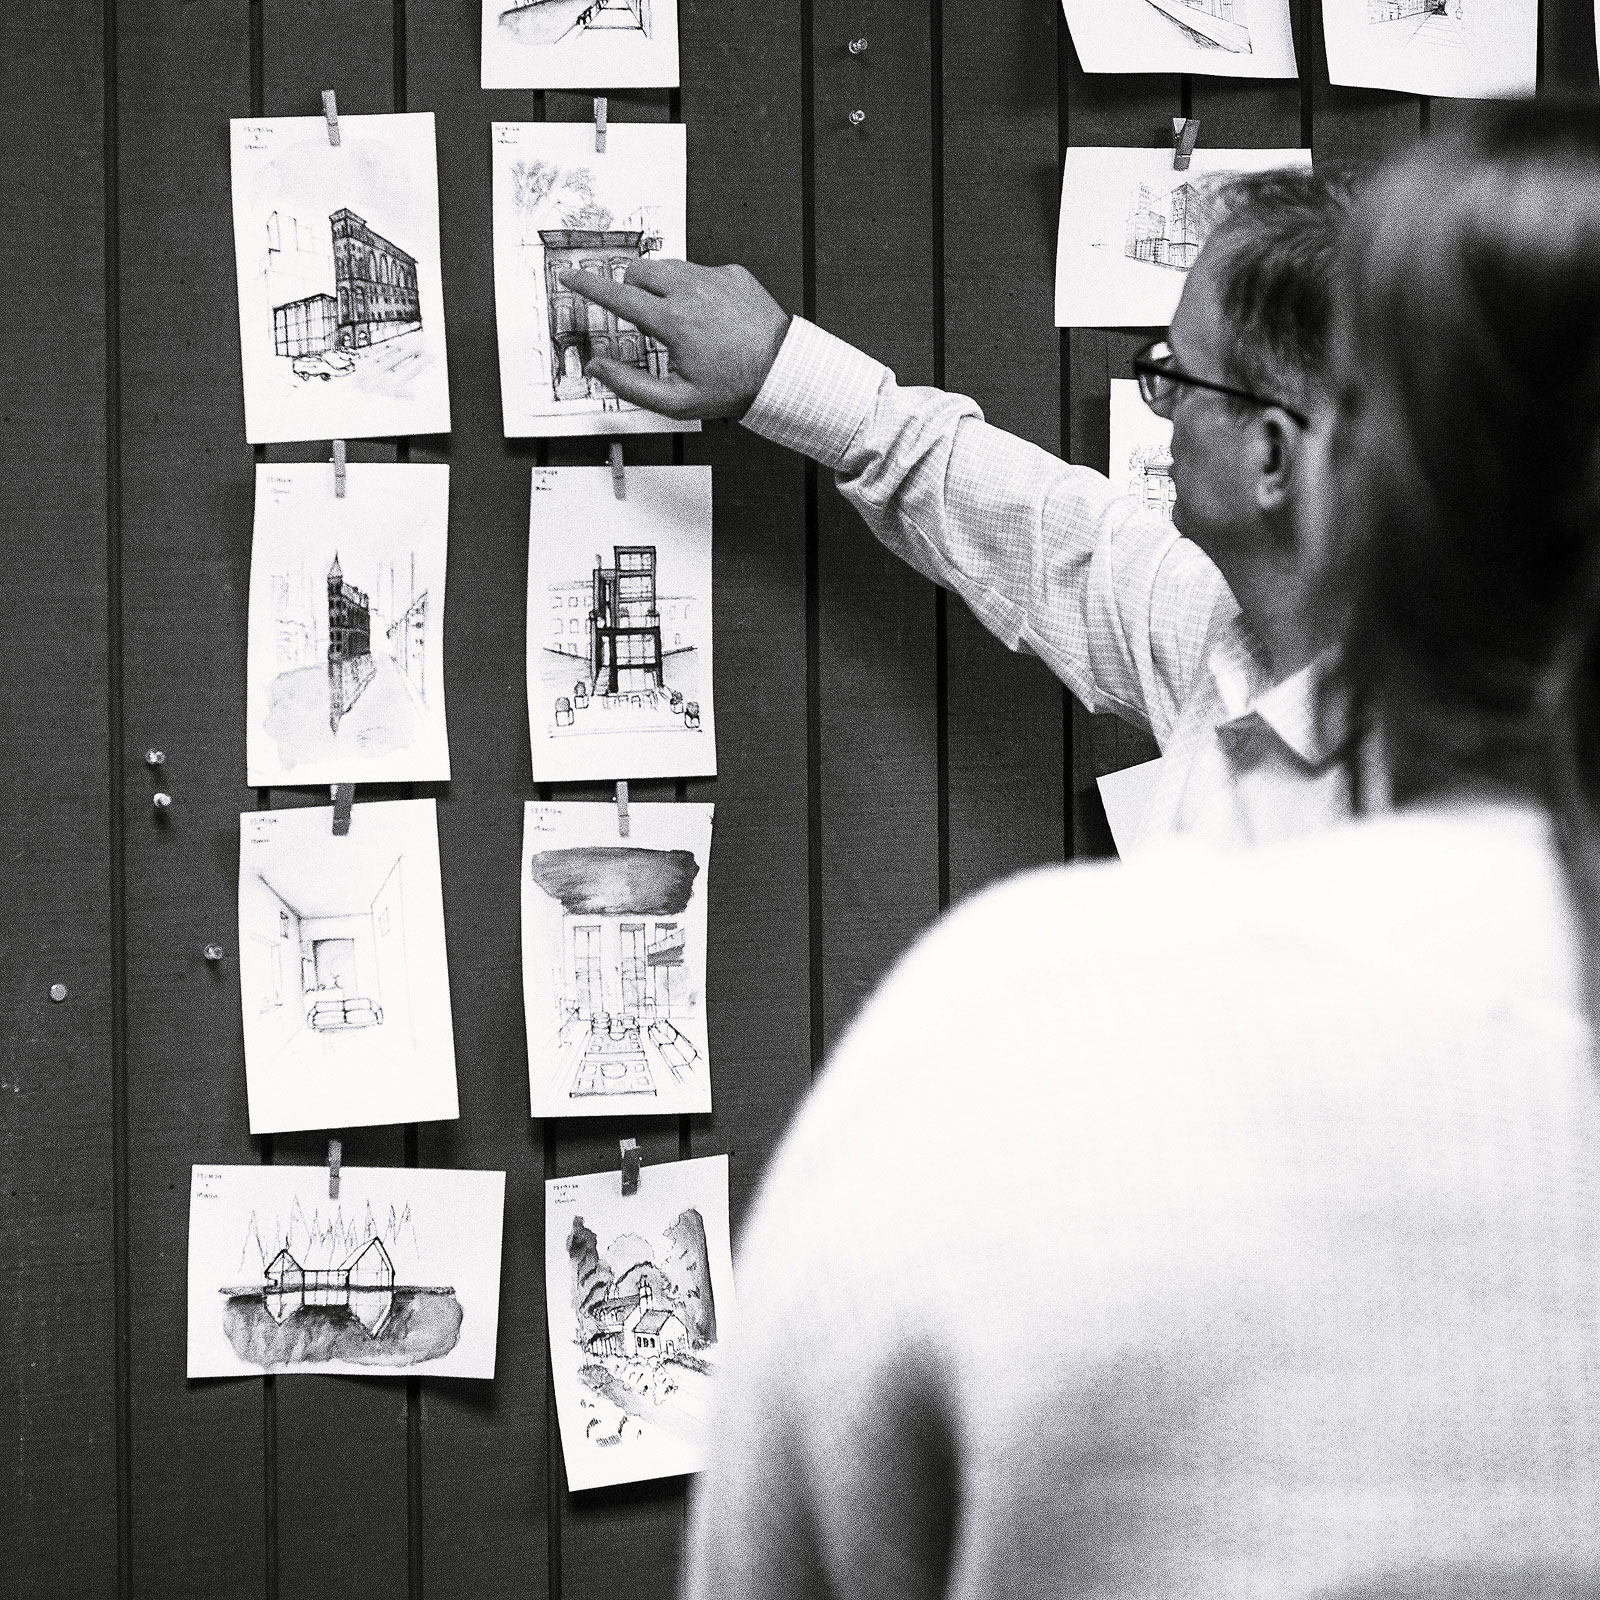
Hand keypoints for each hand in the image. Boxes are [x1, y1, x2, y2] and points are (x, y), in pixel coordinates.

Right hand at [557, 259, 790, 420]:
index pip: (618, 296)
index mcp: (673, 321)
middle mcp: (691, 290)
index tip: (570, 276)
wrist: (782, 372)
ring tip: (682, 320)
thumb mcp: (676, 400)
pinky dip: (696, 287)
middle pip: (640, 272)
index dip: (589, 286)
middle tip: (647, 318)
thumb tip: (597, 367)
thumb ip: (629, 384)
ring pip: (669, 267)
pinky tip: (712, 315)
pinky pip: (701, 270)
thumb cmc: (732, 388)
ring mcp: (714, 277)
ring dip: (663, 287)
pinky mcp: (733, 273)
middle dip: (633, 290)